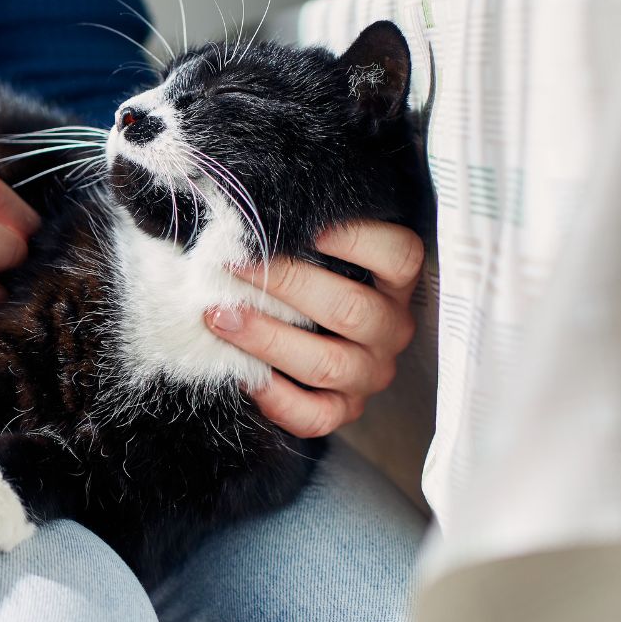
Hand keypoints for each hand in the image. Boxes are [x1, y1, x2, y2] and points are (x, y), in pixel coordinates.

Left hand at [204, 222, 423, 437]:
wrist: (302, 333)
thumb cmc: (303, 276)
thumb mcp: (313, 248)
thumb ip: (299, 231)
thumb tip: (252, 205)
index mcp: (394, 282)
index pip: (399, 256)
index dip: (352, 238)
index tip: (298, 225)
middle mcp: (390, 329)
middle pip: (353, 311)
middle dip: (287, 286)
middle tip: (234, 266)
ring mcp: (369, 374)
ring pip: (328, 365)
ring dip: (268, 339)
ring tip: (220, 317)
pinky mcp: (343, 411)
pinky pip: (314, 416)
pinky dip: (275, 398)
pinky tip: (243, 373)